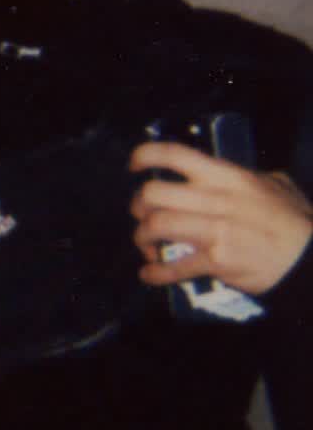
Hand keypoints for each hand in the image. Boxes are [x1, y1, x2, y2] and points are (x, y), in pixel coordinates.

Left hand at [130, 141, 312, 294]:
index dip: (146, 155)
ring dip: (142, 237)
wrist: (311, 258)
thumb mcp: (276, 185)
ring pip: (156, 225)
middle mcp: (215, 199)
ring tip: (147, 244)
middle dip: (138, 205)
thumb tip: (233, 172)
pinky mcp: (217, 260)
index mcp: (227, 176)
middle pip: (154, 193)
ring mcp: (215, 230)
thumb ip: (249, 176)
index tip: (134, 165)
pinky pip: (174, 265)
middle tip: (142, 214)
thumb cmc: (296, 222)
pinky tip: (149, 274)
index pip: (175, 155)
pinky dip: (155, 272)